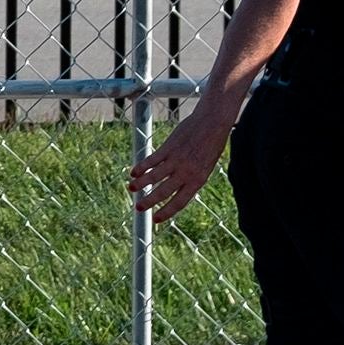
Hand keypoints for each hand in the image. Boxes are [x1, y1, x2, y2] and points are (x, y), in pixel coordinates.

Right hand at [128, 105, 232, 224]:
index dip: (166, 212)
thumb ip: (191, 177)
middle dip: (149, 201)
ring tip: (130, 188)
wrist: (212, 123)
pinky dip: (141, 167)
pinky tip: (133, 172)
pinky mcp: (169, 147)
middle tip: (138, 208)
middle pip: (163, 192)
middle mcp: (186, 173)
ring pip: (154, 176)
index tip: (155, 220)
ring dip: (140, 184)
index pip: (180, 202)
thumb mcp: (205, 166)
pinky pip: (152, 160)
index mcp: (198, 180)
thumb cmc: (210, 145)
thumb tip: (174, 187)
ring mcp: (177, 160)